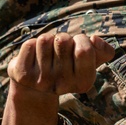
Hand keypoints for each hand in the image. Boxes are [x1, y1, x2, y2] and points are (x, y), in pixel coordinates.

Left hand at [0, 32, 114, 124]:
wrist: (37, 85)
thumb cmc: (68, 65)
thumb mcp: (90, 60)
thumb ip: (102, 50)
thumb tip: (95, 39)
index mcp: (83, 83)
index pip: (85, 49)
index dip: (81, 40)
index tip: (77, 46)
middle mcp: (62, 85)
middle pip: (63, 41)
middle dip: (62, 39)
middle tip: (60, 50)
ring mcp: (41, 82)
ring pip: (45, 40)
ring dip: (47, 40)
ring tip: (47, 52)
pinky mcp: (23, 76)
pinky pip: (29, 45)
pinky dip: (32, 45)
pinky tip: (34, 57)